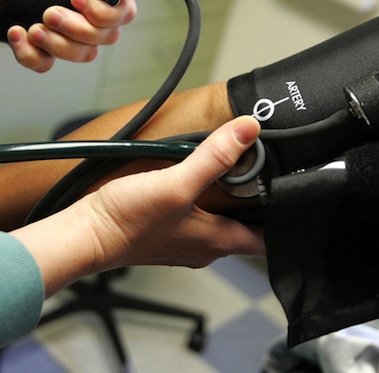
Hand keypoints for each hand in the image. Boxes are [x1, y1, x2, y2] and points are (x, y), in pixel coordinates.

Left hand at [0, 0, 138, 71]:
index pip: (123, 13)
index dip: (106, 15)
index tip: (78, 0)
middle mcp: (82, 12)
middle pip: (105, 38)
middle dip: (76, 29)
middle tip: (49, 12)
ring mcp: (62, 31)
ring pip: (81, 55)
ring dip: (56, 43)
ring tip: (32, 25)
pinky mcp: (39, 47)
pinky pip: (48, 65)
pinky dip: (30, 53)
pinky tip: (17, 32)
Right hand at [11, 116, 264, 296]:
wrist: (84, 235)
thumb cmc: (126, 221)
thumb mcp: (176, 184)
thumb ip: (213, 158)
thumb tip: (248, 131)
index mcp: (217, 241)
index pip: (266, 241)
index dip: (284, 220)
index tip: (294, 198)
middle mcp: (205, 246)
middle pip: (247, 230)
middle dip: (261, 207)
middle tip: (268, 177)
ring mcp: (185, 241)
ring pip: (223, 224)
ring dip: (233, 203)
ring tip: (240, 175)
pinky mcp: (167, 233)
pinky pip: (199, 219)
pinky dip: (207, 202)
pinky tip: (198, 183)